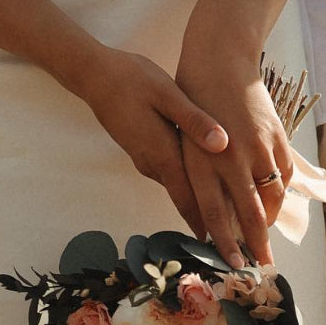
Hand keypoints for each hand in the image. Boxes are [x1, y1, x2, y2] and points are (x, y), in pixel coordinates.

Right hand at [74, 47, 229, 237]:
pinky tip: (206, 186)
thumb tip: (223, 144)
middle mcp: (154, 165)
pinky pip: (172, 177)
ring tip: (227, 219)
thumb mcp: (167, 93)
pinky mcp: (145, 154)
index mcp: (163, 154)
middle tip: (230, 243)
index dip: (208, 226)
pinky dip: (189, 186)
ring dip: (199, 205)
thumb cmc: (131, 80)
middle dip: (209, 222)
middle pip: (186, 201)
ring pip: (179, 190)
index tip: (224, 248)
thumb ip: (194, 121)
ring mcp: (147, 161)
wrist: (95, 76)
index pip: (189, 200)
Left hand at [175, 44, 294, 266]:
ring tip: (263, 235)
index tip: (234, 264)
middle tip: (263, 266)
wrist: (220, 60)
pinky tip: (272, 202)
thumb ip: (197, 179)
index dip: (225, 243)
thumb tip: (206, 218)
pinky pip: (284, 177)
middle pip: (250, 213)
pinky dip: (279, 193)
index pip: (215, 214)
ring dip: (269, 220)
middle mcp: (233, 159)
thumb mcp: (186, 142)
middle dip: (257, 244)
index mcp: (204, 162)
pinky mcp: (277, 138)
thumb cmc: (194, 103)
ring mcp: (259, 148)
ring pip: (272, 198)